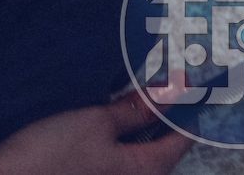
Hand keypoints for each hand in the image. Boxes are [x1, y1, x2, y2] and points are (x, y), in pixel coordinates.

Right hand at [0, 87, 191, 174]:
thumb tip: (171, 93)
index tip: (191, 83)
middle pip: (159, 143)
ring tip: (132, 88)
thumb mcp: (96, 122)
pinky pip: (114, 148)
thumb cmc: (52, 155)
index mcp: (145, 170)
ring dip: (136, 118)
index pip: (181, 138)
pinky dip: (116, 128)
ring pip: (135, 145)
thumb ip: (134, 110)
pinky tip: (102, 109)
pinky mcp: (89, 171)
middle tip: (163, 78)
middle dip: (162, 111)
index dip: (188, 108)